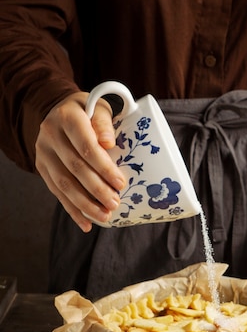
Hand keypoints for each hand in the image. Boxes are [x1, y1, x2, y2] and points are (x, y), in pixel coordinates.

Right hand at [35, 92, 125, 231]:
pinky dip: (73, 210)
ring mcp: (43, 153)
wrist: (60, 111)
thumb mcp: (99, 107)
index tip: (121, 183)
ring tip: (104, 216)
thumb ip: (104, 123)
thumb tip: (109, 143)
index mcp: (67, 118)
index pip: (86, 147)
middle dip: (97, 189)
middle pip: (75, 168)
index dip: (104, 167)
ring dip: (85, 204)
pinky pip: (57, 192)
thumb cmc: (88, 111)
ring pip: (64, 184)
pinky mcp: (41, 167)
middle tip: (115, 203)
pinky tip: (86, 224)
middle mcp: (50, 135)